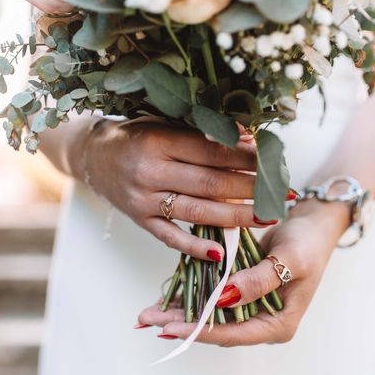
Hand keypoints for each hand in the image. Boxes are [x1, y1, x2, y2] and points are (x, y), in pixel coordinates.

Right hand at [77, 118, 272, 261]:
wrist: (93, 156)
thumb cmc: (136, 134)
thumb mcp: (164, 122)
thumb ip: (200, 130)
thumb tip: (248, 136)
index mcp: (156, 140)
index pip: (210, 151)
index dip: (244, 157)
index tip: (272, 161)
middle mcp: (148, 172)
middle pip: (209, 183)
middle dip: (250, 189)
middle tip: (281, 193)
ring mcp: (142, 201)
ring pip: (197, 213)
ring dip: (236, 217)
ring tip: (267, 217)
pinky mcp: (139, 221)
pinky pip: (171, 238)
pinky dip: (196, 247)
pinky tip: (222, 252)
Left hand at [137, 201, 350, 344]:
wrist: (315, 225)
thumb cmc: (309, 243)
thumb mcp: (291, 260)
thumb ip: (260, 280)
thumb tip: (224, 298)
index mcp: (278, 324)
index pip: (234, 334)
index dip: (200, 330)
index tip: (170, 327)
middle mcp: (262, 321)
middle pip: (216, 328)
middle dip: (181, 323)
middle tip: (146, 320)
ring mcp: (251, 307)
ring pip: (209, 314)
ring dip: (179, 311)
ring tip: (147, 313)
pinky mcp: (241, 290)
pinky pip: (211, 296)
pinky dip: (189, 294)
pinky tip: (165, 296)